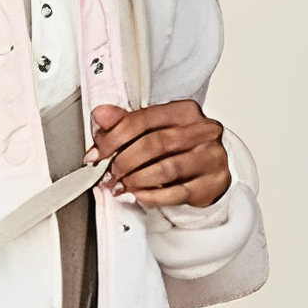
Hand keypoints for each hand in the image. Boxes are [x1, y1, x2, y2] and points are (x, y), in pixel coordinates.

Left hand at [86, 101, 231, 208]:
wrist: (210, 172)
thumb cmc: (179, 151)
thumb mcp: (154, 132)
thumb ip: (127, 124)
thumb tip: (100, 113)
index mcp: (185, 111)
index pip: (145, 119)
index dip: (114, 137)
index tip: (96, 154)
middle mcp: (202, 130)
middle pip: (155, 143)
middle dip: (124, 161)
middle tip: (108, 175)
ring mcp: (210, 156)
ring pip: (167, 168)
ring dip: (136, 180)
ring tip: (121, 186)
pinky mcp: (211, 182)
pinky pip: (177, 192)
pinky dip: (152, 196)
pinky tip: (138, 196)